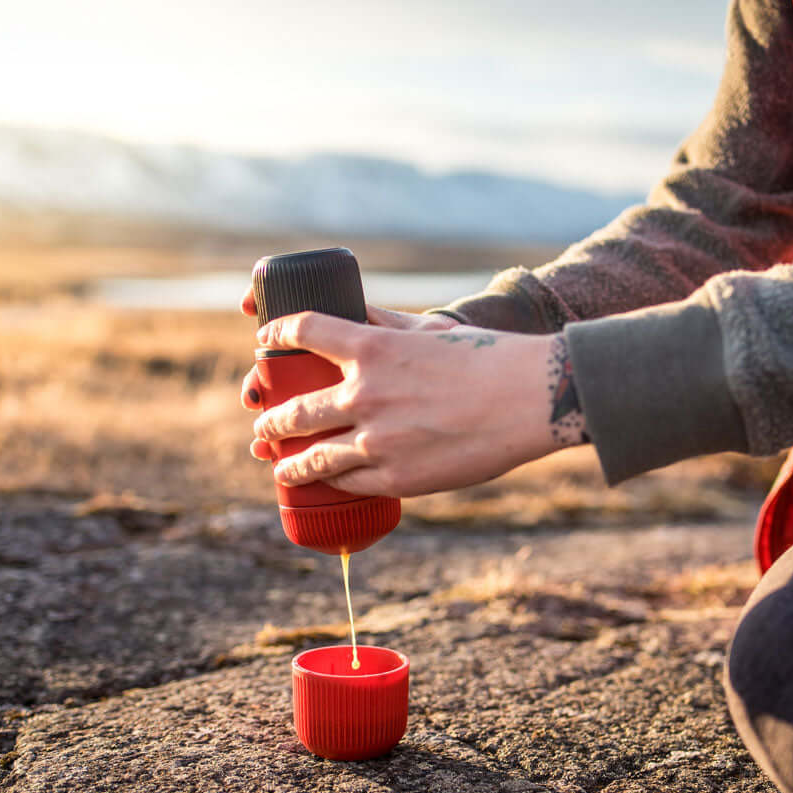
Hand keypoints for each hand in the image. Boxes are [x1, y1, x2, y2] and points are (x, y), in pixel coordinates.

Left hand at [245, 312, 565, 497]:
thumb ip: (385, 322)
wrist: (530, 400)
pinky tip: (321, 482)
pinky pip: (346, 482)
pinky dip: (329, 481)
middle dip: (270, 420)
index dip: (276, 336)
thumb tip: (354, 310)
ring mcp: (378, 440)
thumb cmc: (487, 358)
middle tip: (262, 425)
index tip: (264, 343)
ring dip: (288, 462)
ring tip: (278, 465)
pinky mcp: (396, 477)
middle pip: (294, 409)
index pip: (304, 332)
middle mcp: (366, 394)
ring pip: (312, 456)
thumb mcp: (430, 329)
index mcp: (373, 348)